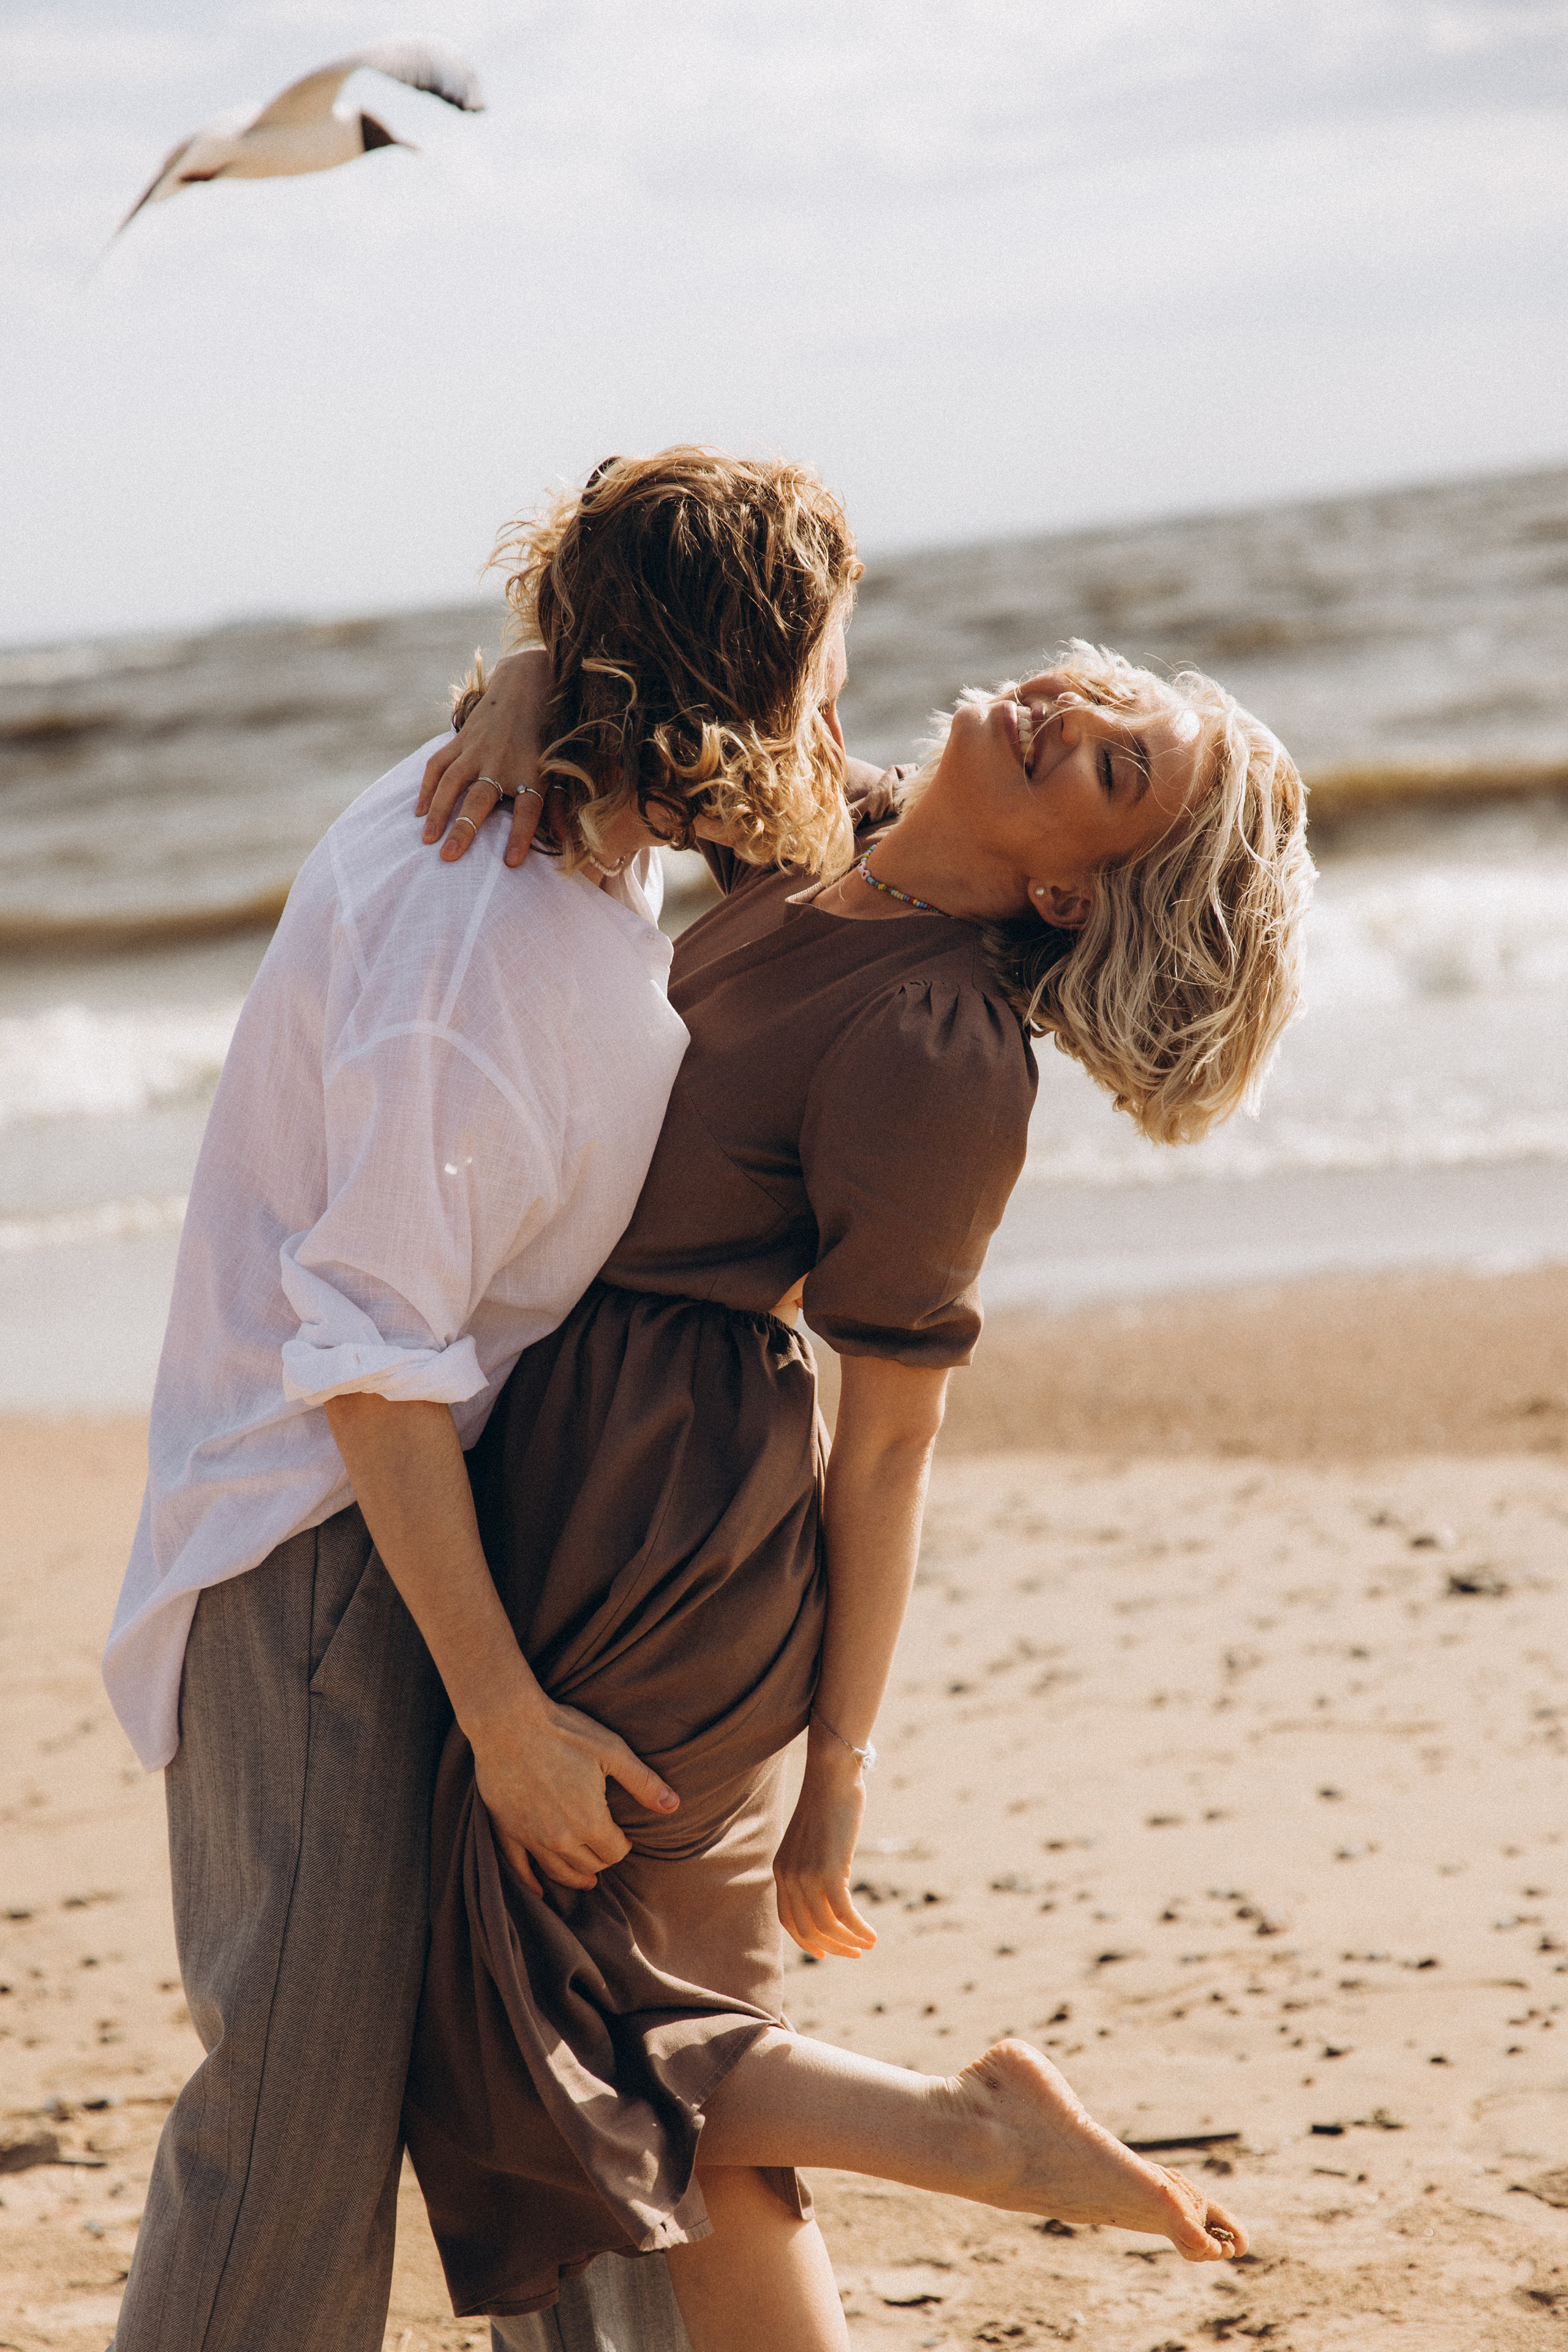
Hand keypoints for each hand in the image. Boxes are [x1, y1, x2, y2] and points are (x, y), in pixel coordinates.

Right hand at [417, 647, 553, 867]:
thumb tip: (566, 841)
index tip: (511, 862)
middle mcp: (502, 761)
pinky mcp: (460, 740)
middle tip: (449, 856)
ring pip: (452, 782)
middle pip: (481, 798)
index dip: (521, 835)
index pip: (528, 809)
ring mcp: (477, 750)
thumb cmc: (547, 735)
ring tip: (426, 839)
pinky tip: (418, 811)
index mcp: (532, 772)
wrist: (527, 685)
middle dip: (464, 828)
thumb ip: (559, 805)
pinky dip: (426, 787)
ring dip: (438, 811)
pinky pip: (438, 764)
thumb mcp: (560, 768)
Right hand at [468, 1690, 678, 1896]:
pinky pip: (518, 1868)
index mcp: (590, 1822)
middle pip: (588, 1865)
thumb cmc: (564, 1731)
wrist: (508, 1720)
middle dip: (601, 1859)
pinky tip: (538, 1889)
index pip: (614, 1853)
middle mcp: (561, 1838)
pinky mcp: (506, 1830)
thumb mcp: (612, 1751)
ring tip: (586, 1879)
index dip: (623, 1846)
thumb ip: (643, 1782)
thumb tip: (673, 1805)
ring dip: (575, 1877)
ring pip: (558, 1871)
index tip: (623, 1837)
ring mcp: (530, 1837)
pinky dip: (530, 1882)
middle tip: (605, 1849)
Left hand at [772, 1733, 876, 1959]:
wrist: (832, 1776)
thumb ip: (818, 1865)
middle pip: (806, 1929)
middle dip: (831, 1947)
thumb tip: (839, 1885)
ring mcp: (807, 1876)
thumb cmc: (829, 1802)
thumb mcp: (814, 1840)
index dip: (806, 1941)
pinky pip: (843, 1914)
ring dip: (848, 1942)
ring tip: (868, 1944)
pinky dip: (859, 1930)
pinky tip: (873, 1935)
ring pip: (825, 1927)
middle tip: (854, 1953)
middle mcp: (789, 1877)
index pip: (788, 1920)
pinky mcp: (829, 1872)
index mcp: (781, 1870)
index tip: (826, 1951)